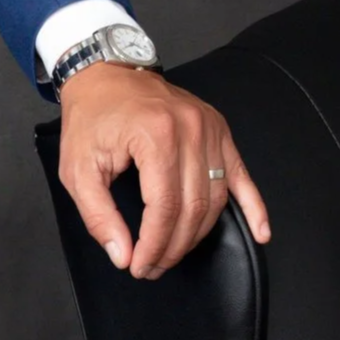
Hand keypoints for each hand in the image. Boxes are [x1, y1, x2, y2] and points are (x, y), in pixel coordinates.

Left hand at [57, 64, 271, 277]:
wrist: (103, 74)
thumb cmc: (90, 116)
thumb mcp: (77, 167)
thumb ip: (98, 215)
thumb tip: (122, 254)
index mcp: (154, 134)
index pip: (164, 208)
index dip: (154, 245)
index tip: (139, 266)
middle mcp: (189, 128)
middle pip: (193, 207)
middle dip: (174, 246)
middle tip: (153, 265)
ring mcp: (209, 128)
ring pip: (215, 198)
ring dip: (198, 234)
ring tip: (174, 253)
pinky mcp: (219, 130)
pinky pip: (241, 175)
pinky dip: (254, 207)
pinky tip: (262, 232)